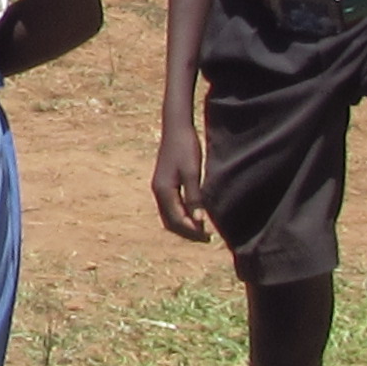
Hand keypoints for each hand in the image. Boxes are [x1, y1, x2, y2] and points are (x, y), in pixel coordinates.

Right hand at [151, 117, 212, 242]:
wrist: (176, 127)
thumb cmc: (186, 147)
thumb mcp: (192, 173)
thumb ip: (194, 197)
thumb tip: (199, 221)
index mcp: (164, 191)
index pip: (177, 220)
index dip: (192, 231)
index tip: (208, 237)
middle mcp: (158, 192)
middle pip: (170, 221)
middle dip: (187, 231)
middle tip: (206, 237)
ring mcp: (159, 187)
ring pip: (169, 215)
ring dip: (183, 224)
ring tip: (200, 229)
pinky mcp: (163, 182)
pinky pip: (170, 206)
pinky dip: (180, 215)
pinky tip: (193, 213)